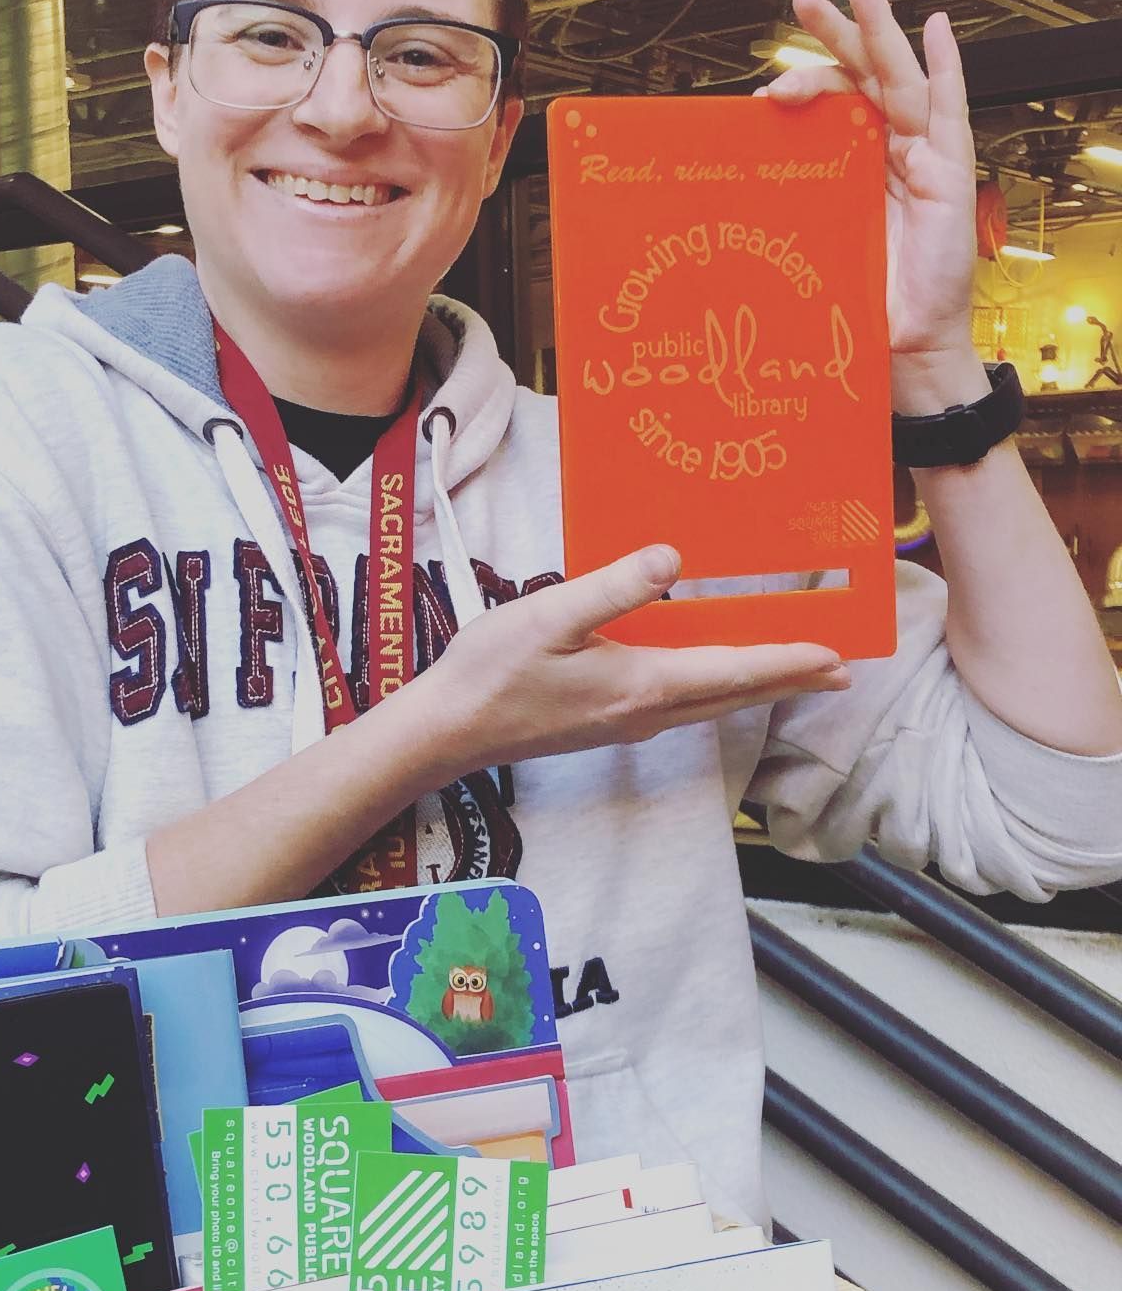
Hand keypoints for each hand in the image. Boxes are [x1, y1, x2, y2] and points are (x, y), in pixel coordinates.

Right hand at [424, 545, 850, 775]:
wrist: (450, 731)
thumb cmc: (493, 671)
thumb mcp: (550, 615)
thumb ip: (614, 586)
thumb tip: (673, 559)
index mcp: (642, 684)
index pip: (734, 671)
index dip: (788, 660)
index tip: (837, 654)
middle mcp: (646, 713)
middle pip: (734, 696)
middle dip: (789, 681)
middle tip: (840, 672)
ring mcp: (626, 725)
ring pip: (710, 705)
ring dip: (756, 687)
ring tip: (791, 674)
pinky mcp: (606, 725)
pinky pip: (681, 706)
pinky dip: (715, 689)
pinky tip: (709, 678)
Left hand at [760, 0, 981, 407]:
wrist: (901, 349)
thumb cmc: (854, 308)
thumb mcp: (801, 257)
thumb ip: (772, 229)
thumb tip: (697, 224)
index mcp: (844, 170)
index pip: (822, 110)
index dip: (796, 93)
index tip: (758, 99)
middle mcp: (881, 155)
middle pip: (856, 80)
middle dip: (831, 36)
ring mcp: (919, 158)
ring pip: (897, 79)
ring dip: (878, 29)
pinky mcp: (951, 170)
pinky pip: (951, 109)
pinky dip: (948, 66)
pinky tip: (939, 28)